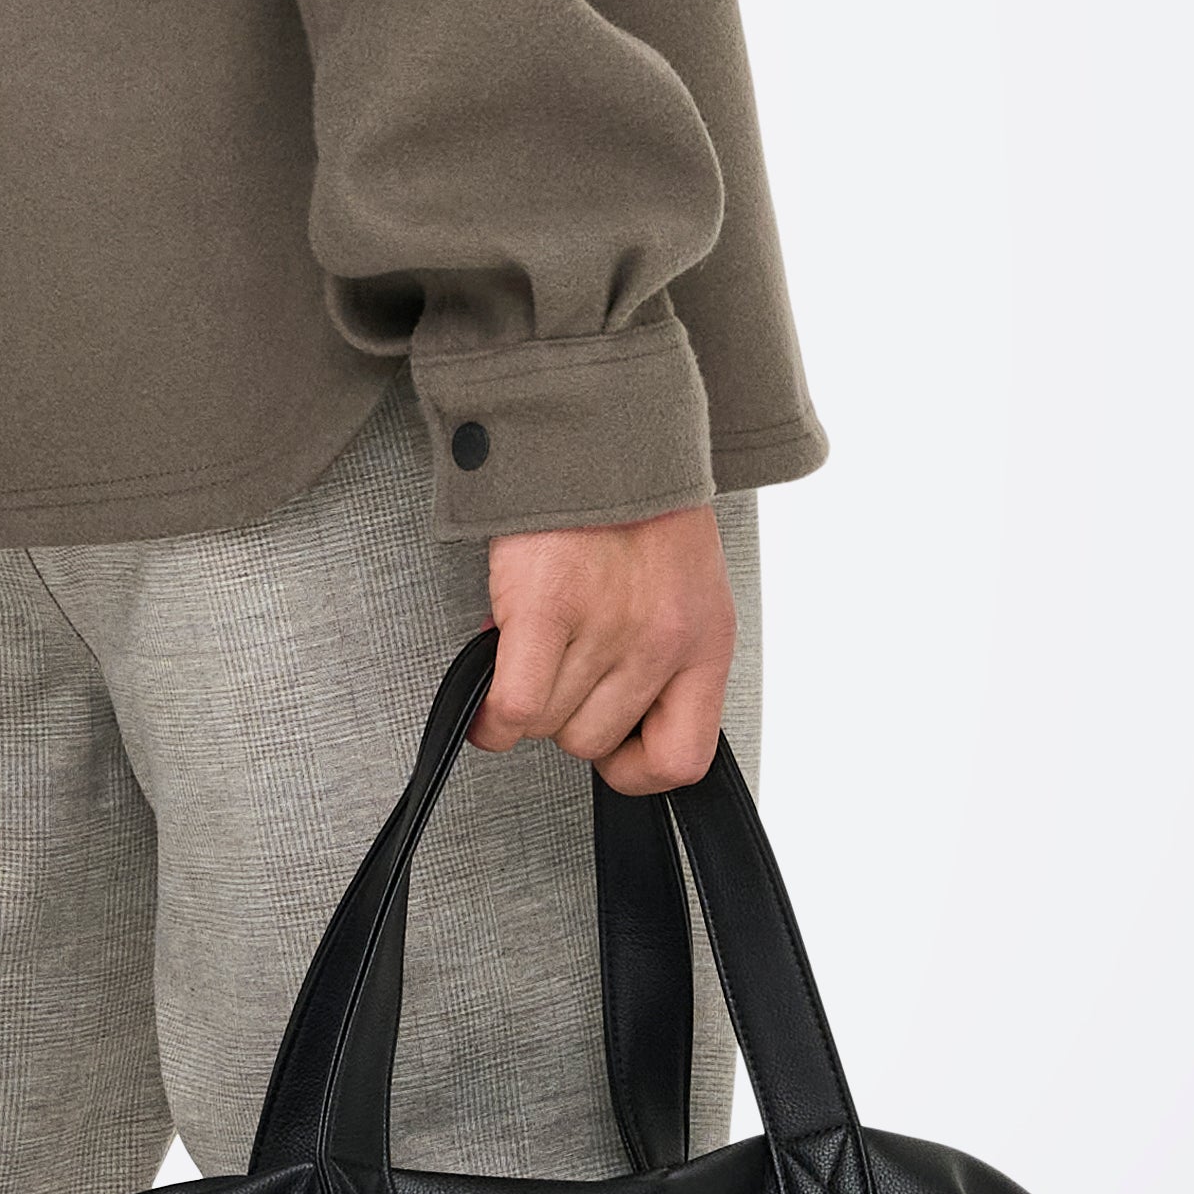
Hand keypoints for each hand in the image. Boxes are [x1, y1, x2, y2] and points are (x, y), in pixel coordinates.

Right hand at [475, 503, 733, 792]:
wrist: (602, 426)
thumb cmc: (639, 505)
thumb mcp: (682, 589)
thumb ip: (654, 655)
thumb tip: (585, 704)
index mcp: (704, 642)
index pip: (681, 759)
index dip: (633, 767)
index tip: (610, 745)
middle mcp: (662, 643)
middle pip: (592, 741)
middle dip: (563, 714)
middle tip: (554, 670)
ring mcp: (606, 628)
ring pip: (547, 726)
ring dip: (525, 701)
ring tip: (526, 654)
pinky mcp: (546, 608)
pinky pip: (514, 706)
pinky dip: (493, 716)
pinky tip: (490, 692)